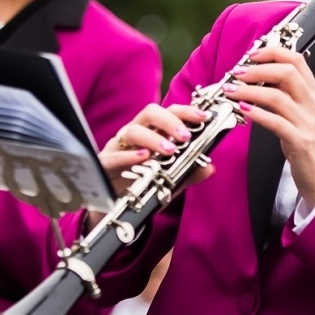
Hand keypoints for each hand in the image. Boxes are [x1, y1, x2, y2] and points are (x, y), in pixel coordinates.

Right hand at [99, 104, 214, 192]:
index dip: (186, 111)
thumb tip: (209, 167)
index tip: (204, 118)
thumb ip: (189, 172)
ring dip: (153, 138)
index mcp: (153, 131)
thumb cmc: (143, 183)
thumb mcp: (171, 179)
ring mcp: (118, 146)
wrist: (114, 203)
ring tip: (170, 151)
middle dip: (170, 121)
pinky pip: (114, 156)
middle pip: (150, 113)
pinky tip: (143, 159)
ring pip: (132, 131)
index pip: (169, 112)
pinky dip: (129, 156)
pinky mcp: (105, 163)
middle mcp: (135, 133)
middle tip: (185, 136)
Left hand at [224, 46, 314, 205]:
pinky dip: (257, 114)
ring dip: (249, 91)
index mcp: (314, 95)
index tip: (252, 54)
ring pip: (277, 96)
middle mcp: (313, 105)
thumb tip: (262, 80)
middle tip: (237, 72)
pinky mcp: (300, 141)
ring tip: (231, 91)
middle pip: (287, 73)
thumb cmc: (312, 148)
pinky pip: (276, 122)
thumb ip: (288, 96)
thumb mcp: (304, 115)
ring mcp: (308, 123)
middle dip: (257, 69)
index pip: (297, 61)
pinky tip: (243, 110)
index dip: (273, 53)